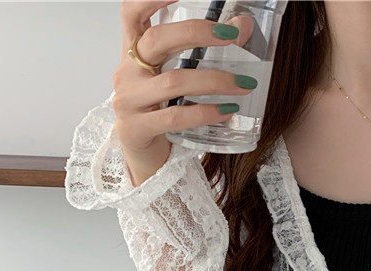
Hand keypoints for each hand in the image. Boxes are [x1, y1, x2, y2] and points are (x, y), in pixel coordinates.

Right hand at [115, 0, 256, 185]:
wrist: (146, 156)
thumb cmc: (163, 110)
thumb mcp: (178, 77)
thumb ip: (203, 52)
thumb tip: (244, 25)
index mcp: (133, 52)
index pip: (131, 13)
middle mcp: (127, 72)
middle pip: (157, 40)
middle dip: (196, 33)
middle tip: (231, 35)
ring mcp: (128, 101)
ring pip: (173, 82)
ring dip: (214, 81)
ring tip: (244, 84)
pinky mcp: (136, 129)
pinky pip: (175, 117)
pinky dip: (204, 113)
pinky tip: (226, 112)